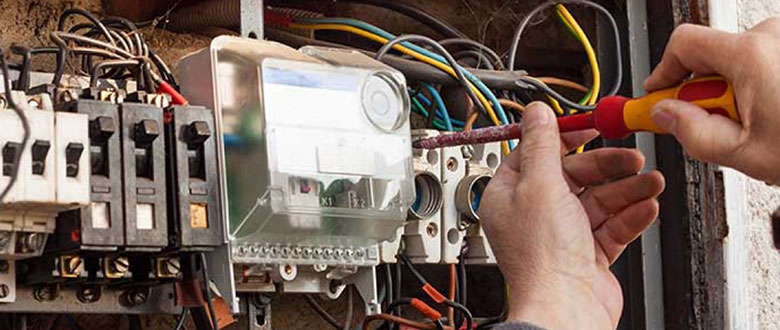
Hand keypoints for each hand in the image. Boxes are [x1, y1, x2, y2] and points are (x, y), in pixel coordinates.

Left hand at [479, 103, 664, 329]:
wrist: (567, 308)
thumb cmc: (543, 257)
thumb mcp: (541, 184)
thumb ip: (543, 145)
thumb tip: (535, 112)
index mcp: (509, 196)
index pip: (534, 155)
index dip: (563, 138)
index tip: (589, 127)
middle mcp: (533, 215)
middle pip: (573, 176)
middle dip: (606, 166)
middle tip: (632, 157)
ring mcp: (562, 235)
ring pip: (598, 201)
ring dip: (627, 189)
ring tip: (651, 181)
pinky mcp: (587, 254)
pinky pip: (612, 226)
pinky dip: (630, 215)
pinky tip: (646, 206)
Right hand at [645, 18, 779, 182]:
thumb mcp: (742, 153)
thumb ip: (691, 131)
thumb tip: (665, 115)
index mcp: (750, 56)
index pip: (684, 44)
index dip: (662, 71)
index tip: (656, 95)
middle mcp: (772, 38)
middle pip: (711, 55)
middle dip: (704, 90)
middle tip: (713, 123)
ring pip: (741, 60)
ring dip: (736, 89)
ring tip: (756, 124)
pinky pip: (766, 60)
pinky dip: (761, 85)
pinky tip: (775, 114)